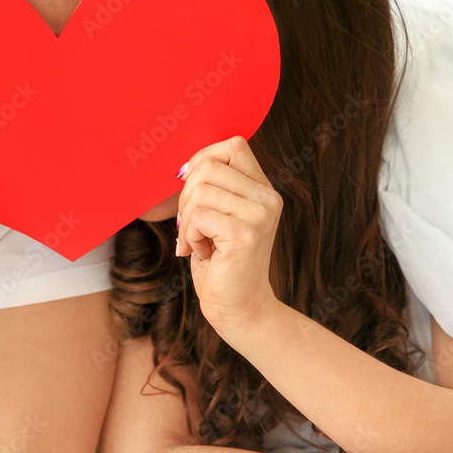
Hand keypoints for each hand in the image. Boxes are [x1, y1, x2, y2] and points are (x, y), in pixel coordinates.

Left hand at [176, 136, 283, 330]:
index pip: (233, 145)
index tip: (189, 186)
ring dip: (186, 220)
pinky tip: (202, 252)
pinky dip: (189, 236)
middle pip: (209, 166)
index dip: (203, 158)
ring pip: (200, 191)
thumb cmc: (221, 261)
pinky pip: (198, 217)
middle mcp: (268, 198)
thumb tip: (184, 167)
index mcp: (263, 189)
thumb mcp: (220, 216)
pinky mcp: (245, 235)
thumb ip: (214, 188)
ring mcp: (259, 216)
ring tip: (198, 242)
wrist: (240, 307)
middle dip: (186, 195)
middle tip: (189, 225)